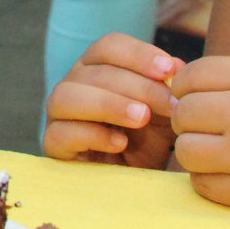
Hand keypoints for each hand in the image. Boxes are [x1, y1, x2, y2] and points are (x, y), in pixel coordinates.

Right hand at [43, 32, 183, 165]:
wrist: (131, 183)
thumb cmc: (145, 141)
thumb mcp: (162, 113)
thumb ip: (167, 88)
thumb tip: (176, 65)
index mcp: (97, 67)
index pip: (110, 46)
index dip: (138, 53)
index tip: (170, 70)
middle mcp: (73, 84)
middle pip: (95, 71)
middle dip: (137, 86)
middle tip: (170, 104)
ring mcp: (58, 114)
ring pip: (68, 96)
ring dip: (108, 104)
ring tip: (141, 118)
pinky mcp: (53, 145)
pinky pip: (61, 132)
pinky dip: (92, 135)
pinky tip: (120, 143)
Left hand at [169, 56, 229, 214]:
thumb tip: (176, 90)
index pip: (189, 77)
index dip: (188, 87)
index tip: (202, 97)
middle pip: (182, 113)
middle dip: (190, 118)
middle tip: (212, 125)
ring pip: (184, 150)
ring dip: (196, 148)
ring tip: (221, 147)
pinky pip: (201, 185)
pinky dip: (209, 178)